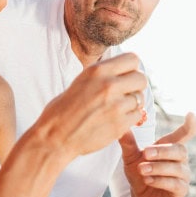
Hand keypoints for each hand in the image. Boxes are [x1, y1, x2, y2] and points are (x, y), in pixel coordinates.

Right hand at [33, 53, 147, 159]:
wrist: (55, 137)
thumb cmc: (63, 110)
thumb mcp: (81, 81)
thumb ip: (103, 76)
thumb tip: (123, 72)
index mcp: (97, 71)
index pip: (133, 59)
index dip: (132, 68)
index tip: (126, 76)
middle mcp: (109, 85)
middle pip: (141, 79)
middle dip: (135, 86)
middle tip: (125, 94)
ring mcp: (116, 106)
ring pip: (140, 99)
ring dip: (132, 104)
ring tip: (117, 109)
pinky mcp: (119, 124)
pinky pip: (137, 116)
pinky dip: (130, 118)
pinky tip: (116, 120)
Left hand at [118, 111, 195, 196]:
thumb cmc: (139, 174)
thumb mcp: (130, 157)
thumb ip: (128, 143)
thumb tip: (122, 127)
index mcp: (170, 148)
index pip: (184, 134)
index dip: (189, 125)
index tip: (191, 114)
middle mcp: (180, 160)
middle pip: (180, 150)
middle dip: (162, 151)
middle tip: (145, 153)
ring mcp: (183, 176)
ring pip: (177, 168)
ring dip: (158, 167)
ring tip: (142, 169)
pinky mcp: (181, 191)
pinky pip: (176, 184)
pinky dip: (160, 181)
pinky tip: (148, 180)